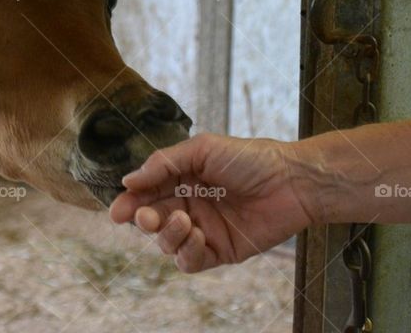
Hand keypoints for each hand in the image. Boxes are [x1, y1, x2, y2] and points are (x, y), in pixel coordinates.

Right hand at [109, 133, 318, 272]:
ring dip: (167, 235)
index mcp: (180, 180)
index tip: (117, 212)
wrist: (292, 181)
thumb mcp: (202, 149)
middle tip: (147, 217)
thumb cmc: (249, 158)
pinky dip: (187, 252)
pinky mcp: (220, 251)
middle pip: (151, 221)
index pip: (145, 194)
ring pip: (167, 243)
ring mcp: (202, 230)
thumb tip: (128, 181)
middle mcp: (187, 205)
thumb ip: (164, 164)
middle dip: (144, 221)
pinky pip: (190, 261)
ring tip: (185, 220)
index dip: (129, 203)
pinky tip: (198, 236)